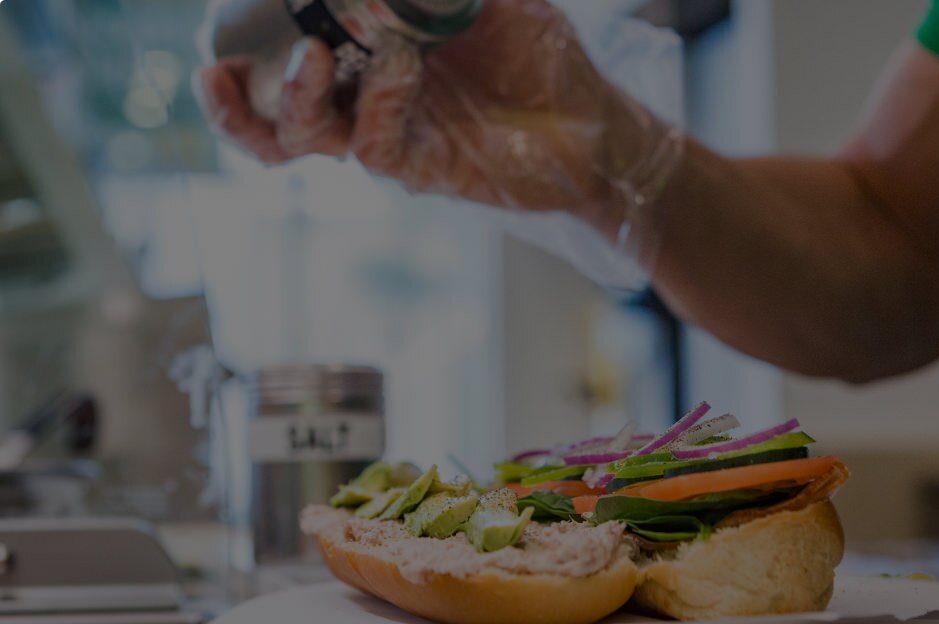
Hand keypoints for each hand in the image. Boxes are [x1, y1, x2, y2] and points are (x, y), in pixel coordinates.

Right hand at [194, 0, 681, 234]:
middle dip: (234, 92)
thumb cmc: (543, 54)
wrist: (598, 126)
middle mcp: (363, 96)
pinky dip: (379, 104)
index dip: (242, 39)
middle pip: (269, 107)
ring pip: (305, 136)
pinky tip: (400, 68)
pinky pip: (376, 146)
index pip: (282, 49)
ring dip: (293, 100)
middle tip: (217, 64)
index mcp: (364, 51)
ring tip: (309, 57)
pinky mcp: (421, 168)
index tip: (218, 18)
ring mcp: (389, 133)